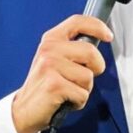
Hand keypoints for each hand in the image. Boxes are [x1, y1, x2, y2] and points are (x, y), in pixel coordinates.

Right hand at [11, 15, 112, 132]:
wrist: (23, 110)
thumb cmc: (44, 85)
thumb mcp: (55, 58)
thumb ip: (73, 48)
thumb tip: (98, 41)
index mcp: (51, 39)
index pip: (77, 22)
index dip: (97, 26)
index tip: (108, 36)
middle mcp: (49, 49)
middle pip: (91, 52)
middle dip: (96, 68)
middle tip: (82, 78)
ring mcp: (50, 66)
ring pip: (88, 76)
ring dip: (84, 89)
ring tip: (68, 90)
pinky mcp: (54, 85)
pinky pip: (83, 94)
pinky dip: (78, 102)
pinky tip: (64, 100)